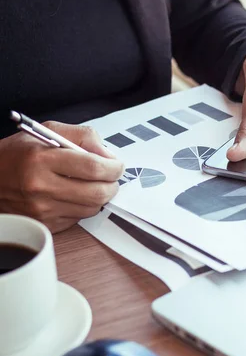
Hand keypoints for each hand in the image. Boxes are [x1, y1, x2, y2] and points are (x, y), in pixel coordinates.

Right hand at [0, 122, 123, 232]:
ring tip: (92, 184)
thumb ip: (83, 137)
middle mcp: (41, 187)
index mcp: (42, 160)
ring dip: (100, 196)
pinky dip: (84, 207)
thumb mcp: (48, 132)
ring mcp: (42, 209)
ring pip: (92, 208)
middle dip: (112, 184)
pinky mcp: (45, 224)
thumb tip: (109, 155)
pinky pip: (79, 218)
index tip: (118, 165)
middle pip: (97, 192)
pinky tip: (75, 195)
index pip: (93, 167)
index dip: (113, 167)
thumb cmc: (18, 154)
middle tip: (112, 177)